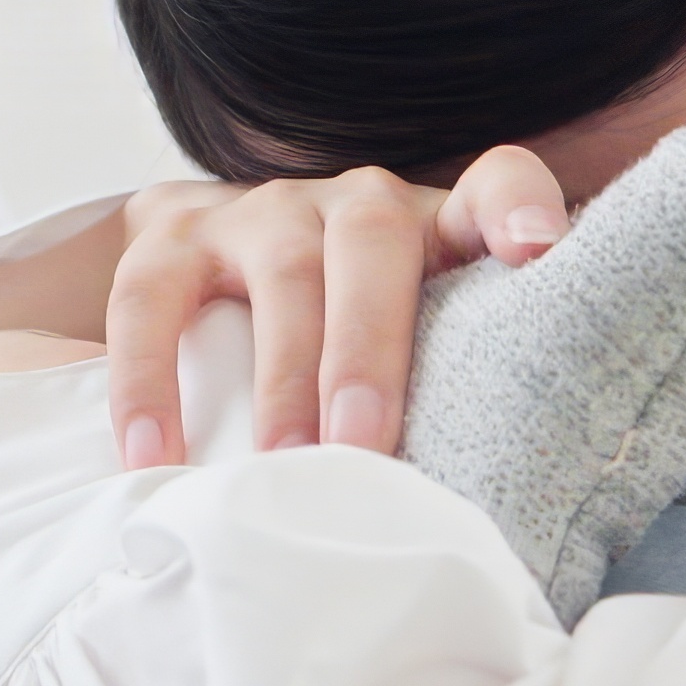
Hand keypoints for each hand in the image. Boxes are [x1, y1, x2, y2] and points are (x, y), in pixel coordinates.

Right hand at [102, 148, 573, 468]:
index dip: (517, 206)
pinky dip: (149, 378)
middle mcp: (351, 203)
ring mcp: (259, 212)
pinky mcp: (171, 234)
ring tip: (281, 461)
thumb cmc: (353, 329)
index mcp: (432, 225)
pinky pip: (151, 297)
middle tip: (363, 442)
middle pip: (373, 246)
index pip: (494, 183)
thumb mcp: (418, 340)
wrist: (225, 258)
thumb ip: (463, 384)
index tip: (536, 249)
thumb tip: (510, 503)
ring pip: (279, 271)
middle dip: (369, 347)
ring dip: (282, 373)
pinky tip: (151, 453)